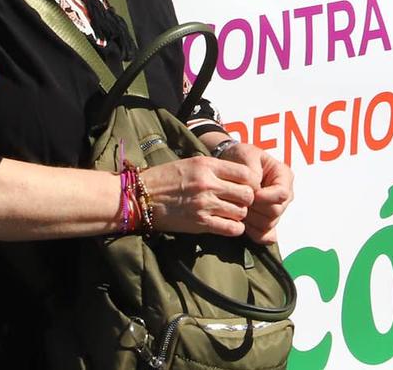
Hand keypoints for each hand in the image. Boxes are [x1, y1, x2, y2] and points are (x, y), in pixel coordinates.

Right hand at [141, 155, 258, 236]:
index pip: (245, 173)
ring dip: (240, 215)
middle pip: (247, 194)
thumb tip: (238, 175)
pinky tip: (228, 225)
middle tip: (240, 202)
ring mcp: (204, 204)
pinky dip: (234, 229)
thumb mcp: (190, 163)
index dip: (251, 182)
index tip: (246, 187)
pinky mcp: (200, 223)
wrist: (141, 197)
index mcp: (207, 165)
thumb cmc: (165, 178)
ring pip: (241, 212)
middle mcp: (208, 183)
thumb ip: (214, 168)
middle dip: (247, 200)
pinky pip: (231, 229)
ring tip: (232, 214)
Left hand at [217, 141, 294, 243]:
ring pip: (268, 224)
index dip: (265, 197)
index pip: (282, 194)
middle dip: (255, 208)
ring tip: (237, 207)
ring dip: (250, 219)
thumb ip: (252, 172)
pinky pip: (265, 236)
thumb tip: (255, 192)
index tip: (250, 194)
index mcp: (284, 176)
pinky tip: (243, 223)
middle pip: (275, 212)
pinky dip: (254, 233)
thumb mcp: (246, 156)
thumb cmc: (241, 157)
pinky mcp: (268, 223)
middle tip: (239, 201)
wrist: (233, 165)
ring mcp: (277, 210)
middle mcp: (284, 196)